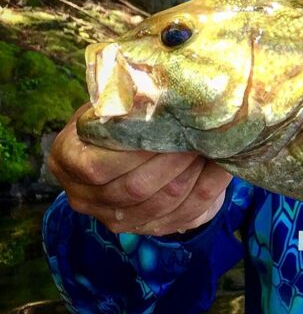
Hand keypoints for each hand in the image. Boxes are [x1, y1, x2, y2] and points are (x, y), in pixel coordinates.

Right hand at [48, 103, 232, 235]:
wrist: (129, 146)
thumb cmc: (120, 116)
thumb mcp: (111, 101)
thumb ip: (124, 96)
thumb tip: (154, 86)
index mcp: (67, 161)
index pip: (99, 167)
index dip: (137, 150)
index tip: (169, 126)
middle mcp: (85, 197)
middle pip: (135, 188)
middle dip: (174, 160)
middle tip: (200, 134)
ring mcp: (116, 218)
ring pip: (163, 204)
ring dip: (193, 175)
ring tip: (212, 147)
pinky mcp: (150, 227)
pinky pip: (186, 215)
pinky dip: (208, 189)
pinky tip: (223, 166)